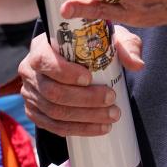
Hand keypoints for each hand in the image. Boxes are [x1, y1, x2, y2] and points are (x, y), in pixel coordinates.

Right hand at [19, 27, 143, 135]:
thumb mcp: (109, 36)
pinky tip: (99, 128)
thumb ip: (126, 45)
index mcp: (41, 47)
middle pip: (52, 91)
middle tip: (111, 100)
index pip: (44, 60)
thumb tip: (137, 65)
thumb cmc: (93, 43)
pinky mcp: (35, 112)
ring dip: (85, 117)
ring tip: (111, 116)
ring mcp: (30, 94)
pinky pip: (54, 126)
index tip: (89, 78)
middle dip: (84, 100)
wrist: (79, 57)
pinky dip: (78, 129)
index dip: (64, 72)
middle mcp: (30, 71)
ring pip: (54, 112)